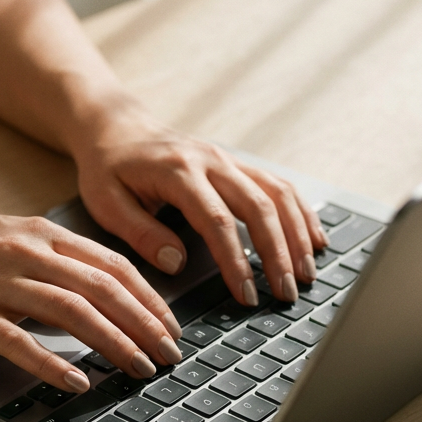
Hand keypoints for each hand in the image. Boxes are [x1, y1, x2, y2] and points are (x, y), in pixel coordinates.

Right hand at [0, 210, 183, 391]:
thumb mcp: (12, 239)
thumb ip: (57, 260)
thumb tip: (104, 293)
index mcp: (41, 235)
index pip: (113, 266)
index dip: (150, 299)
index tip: (171, 327)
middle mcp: (25, 253)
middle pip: (102, 288)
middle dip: (144, 324)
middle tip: (169, 355)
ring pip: (71, 311)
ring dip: (112, 343)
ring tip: (138, 368)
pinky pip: (18, 341)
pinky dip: (51, 363)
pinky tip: (76, 381)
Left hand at [74, 114, 327, 306]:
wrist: (115, 127)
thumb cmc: (108, 169)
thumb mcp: (106, 203)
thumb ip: (140, 232)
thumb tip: (176, 263)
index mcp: (178, 171)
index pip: (216, 220)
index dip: (235, 259)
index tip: (245, 294)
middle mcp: (211, 160)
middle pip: (259, 207)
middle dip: (278, 253)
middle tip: (286, 294)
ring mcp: (228, 159)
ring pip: (277, 194)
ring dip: (297, 235)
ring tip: (305, 275)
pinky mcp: (237, 164)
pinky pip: (279, 186)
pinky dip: (301, 213)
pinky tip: (314, 240)